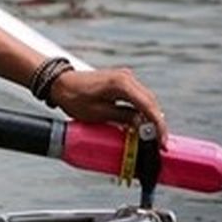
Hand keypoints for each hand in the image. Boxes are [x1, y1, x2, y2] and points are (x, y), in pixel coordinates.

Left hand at [50, 67, 169, 143]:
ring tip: (152, 138)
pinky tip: (143, 125)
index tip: (162, 142)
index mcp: (122, 83)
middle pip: (151, 103)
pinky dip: (143, 111)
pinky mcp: (122, 81)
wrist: (59, 83)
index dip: (158, 126)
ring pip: (146, 100)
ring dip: (151, 117)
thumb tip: (144, 128)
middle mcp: (126, 77)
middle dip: (157, 124)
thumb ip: (124, 118)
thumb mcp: (99, 113)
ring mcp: (125, 77)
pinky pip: (138, 97)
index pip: (148, 106)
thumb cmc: (75, 98)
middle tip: (159, 144)